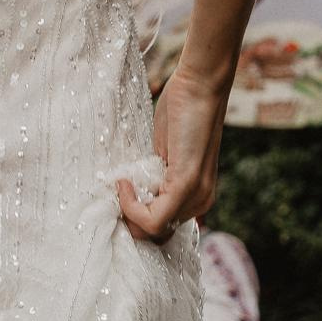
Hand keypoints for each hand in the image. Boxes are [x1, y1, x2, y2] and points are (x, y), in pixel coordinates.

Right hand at [118, 65, 227, 241]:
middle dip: (130, 217)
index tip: (122, 191)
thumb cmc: (181, 112)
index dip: (136, 216)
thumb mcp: (164, 153)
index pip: (162, 228)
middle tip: (120, 189)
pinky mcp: (187, 184)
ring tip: (123, 182)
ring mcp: (196, 196)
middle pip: (156, 235)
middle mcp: (201, 202)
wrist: (200, 85)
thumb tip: (131, 190)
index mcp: (197, 196)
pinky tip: (125, 182)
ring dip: (129, 210)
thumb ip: (154, 176)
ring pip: (152, 230)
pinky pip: (154, 219)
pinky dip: (132, 205)